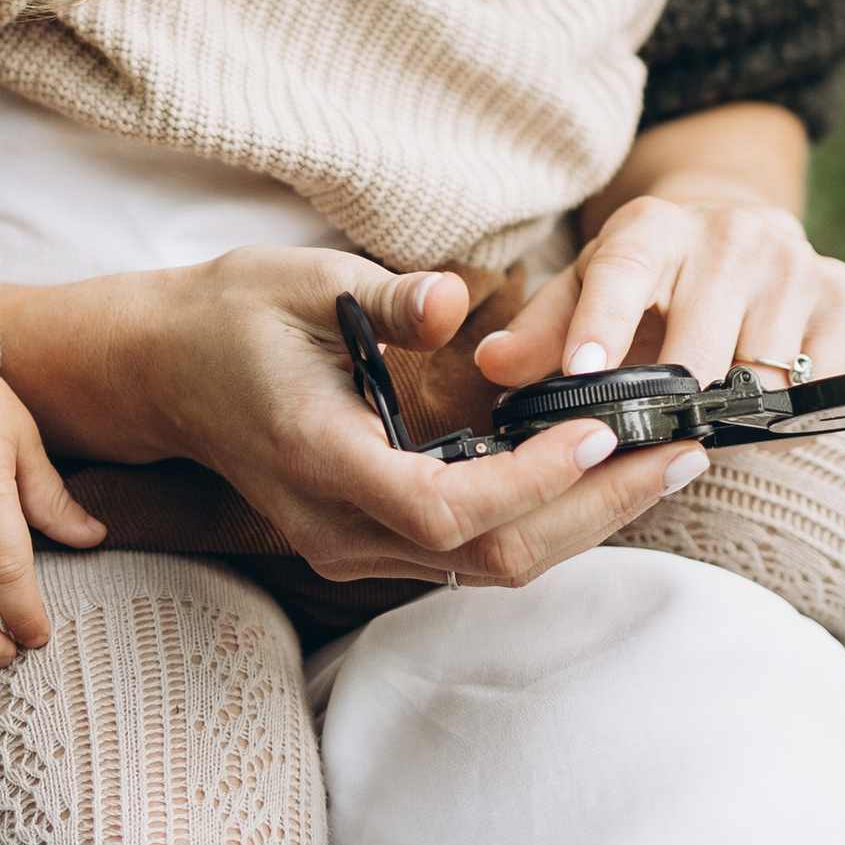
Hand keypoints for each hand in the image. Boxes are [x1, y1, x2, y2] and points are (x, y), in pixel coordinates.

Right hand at [0, 254, 703, 594]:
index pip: (448, 506)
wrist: (161, 371)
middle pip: (490, 557)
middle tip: (683, 453)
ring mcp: (351, 545)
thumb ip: (383, 298)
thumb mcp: (299, 278)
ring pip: (489, 566)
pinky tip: (599, 469)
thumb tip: (453, 299)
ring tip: (665, 461)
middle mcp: (337, 524)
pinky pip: (471, 550)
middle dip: (598, 512)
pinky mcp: (369, 541)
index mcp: (319, 458)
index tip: (603, 429)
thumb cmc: (231, 313)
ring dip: (585, 519)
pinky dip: (544, 516)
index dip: (536, 480)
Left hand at [477, 181, 844, 399]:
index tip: (585, 375)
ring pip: (763, 379)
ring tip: (703, 419)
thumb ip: (541, 332)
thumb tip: (494, 367)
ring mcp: (794, 262)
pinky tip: (760, 402)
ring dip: (731, 415)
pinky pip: (821, 383)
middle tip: (648, 441)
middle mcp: (731, 234)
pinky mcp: (844, 290)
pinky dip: (790, 411)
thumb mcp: (584, 288)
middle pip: (699, 354)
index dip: (602, 328)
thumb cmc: (645, 276)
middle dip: (671, 409)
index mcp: (653, 228)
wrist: (733, 228)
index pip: (623, 275)